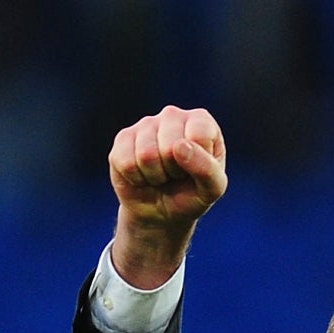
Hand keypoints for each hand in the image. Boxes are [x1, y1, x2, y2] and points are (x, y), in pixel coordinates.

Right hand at [108, 105, 227, 289]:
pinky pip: (123, 159)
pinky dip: (132, 177)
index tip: (195, 174)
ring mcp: (144, 126)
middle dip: (171, 170)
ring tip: (158, 181)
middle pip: (167, 139)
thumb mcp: (212, 189)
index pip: (198, 131)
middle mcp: (173, 116)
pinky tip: (140, 179)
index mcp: (202, 122)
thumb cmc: (191, 198)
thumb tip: (179, 147)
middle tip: (174, 180)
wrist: (160, 216)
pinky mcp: (121, 142)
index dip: (195, 159)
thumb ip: (206, 167)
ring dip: (152, 176)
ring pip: (144, 151)